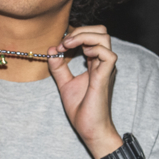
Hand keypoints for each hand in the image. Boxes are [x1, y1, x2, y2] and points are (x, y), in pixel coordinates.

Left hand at [47, 25, 121, 158]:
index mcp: (94, 63)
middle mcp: (102, 63)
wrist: (90, 129)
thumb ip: (58, 68)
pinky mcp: (105, 78)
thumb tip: (50, 51)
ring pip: (105, 38)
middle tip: (65, 42)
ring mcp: (105, 69)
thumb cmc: (82, 109)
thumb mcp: (65, 84)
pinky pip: (108, 55)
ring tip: (69, 46)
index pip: (92, 36)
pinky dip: (94, 49)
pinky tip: (83, 56)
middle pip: (101, 32)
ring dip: (84, 36)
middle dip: (81, 30)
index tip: (58, 46)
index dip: (75, 34)